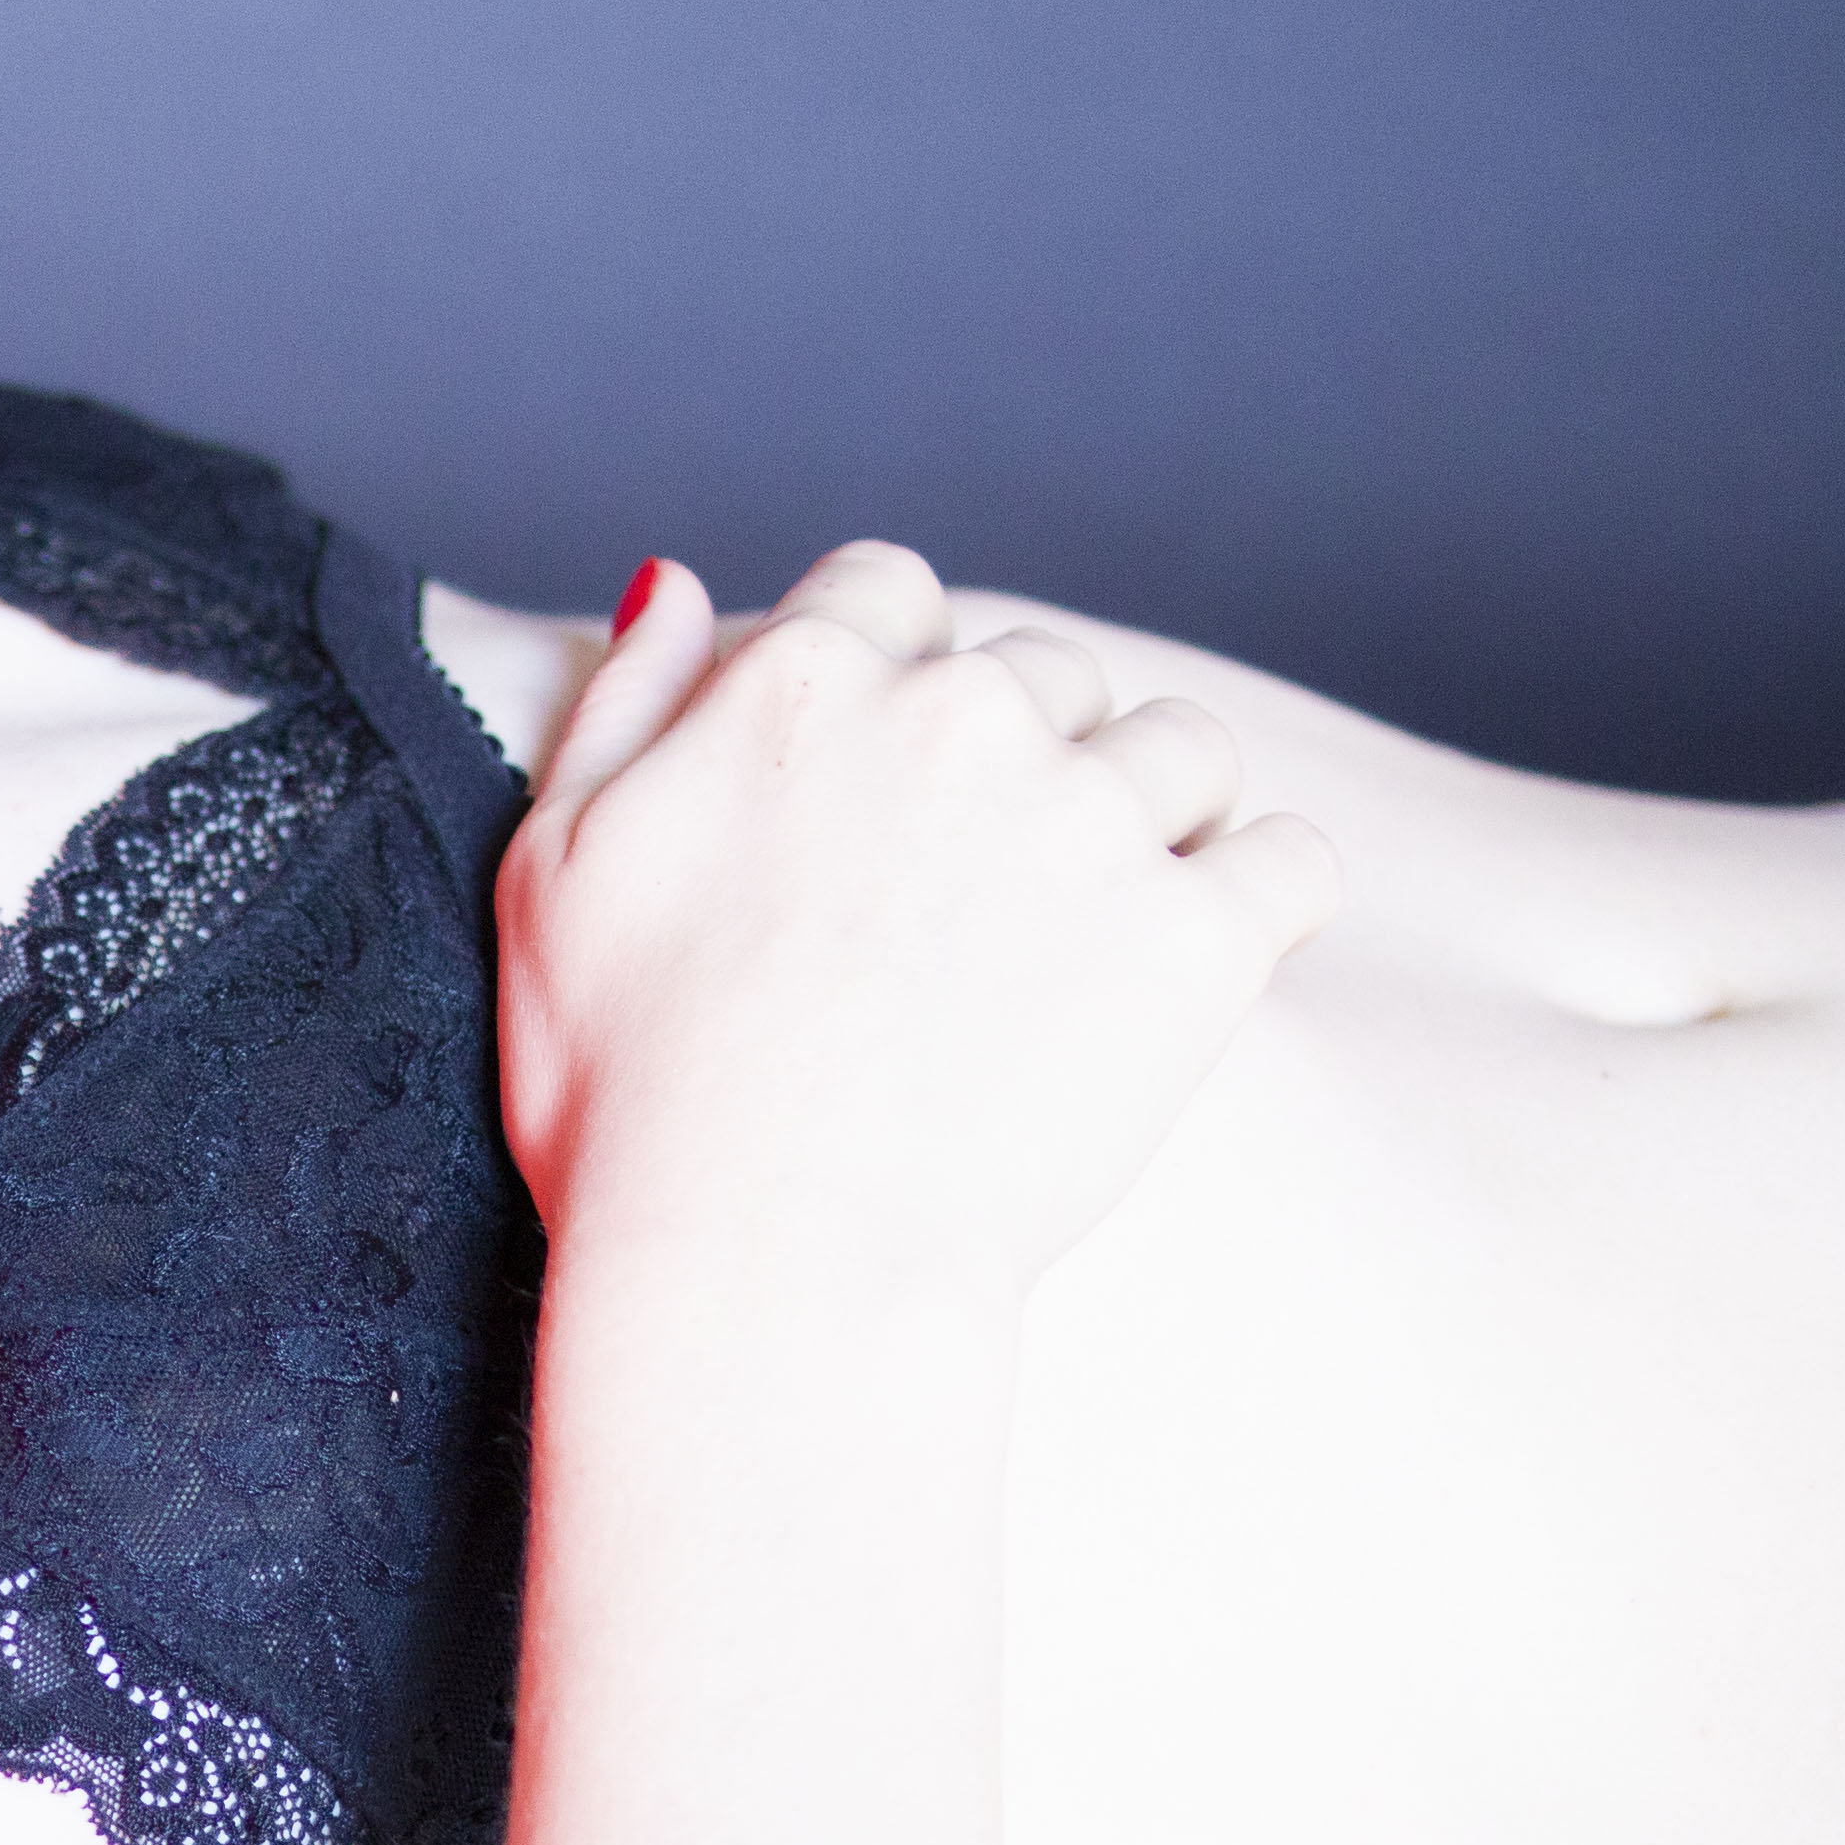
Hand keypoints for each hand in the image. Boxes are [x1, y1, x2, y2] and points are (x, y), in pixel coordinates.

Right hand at [494, 542, 1343, 1290]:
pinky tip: (1206, 954)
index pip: (890, 588)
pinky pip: (1292, 860)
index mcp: (808, 686)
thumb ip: (625, 703)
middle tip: (974, 898)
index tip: (882, 781)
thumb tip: (680, 580)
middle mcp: (961, 718)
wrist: (761, 1264)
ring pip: (1183, 748)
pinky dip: (1265, 895)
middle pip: (1046, 671)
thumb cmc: (625, 1091)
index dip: (892, 673)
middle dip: (1024, 756)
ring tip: (1095, 928)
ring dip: (1155, 813)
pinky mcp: (1194, 940)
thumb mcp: (552, 871)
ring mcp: (1090, 823)